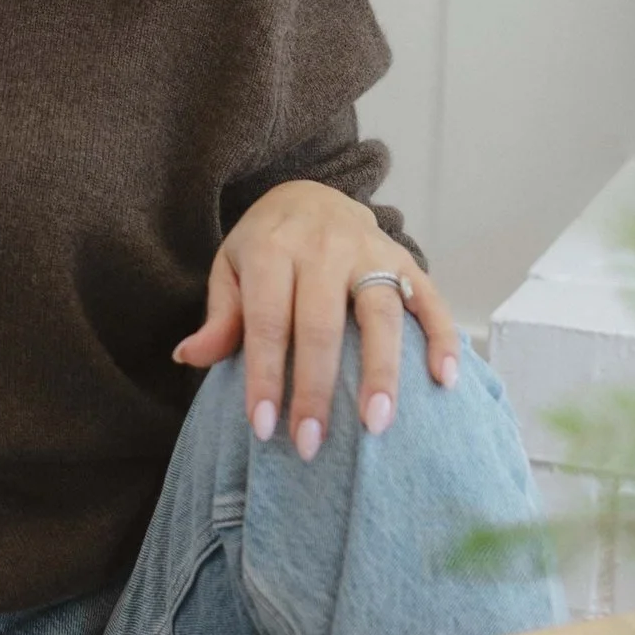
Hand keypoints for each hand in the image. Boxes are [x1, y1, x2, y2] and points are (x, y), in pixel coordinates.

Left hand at [171, 177, 459, 456]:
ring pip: (380, 315)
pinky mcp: (406, 260)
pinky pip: (430, 299)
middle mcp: (324, 248)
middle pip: (322, 326)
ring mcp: (370, 252)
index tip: (263, 428)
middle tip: (311, 444)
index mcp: (272, 250)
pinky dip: (442, 338)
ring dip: (381, 372)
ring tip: (376, 424)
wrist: (310, 190)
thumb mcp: (230, 267)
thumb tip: (189, 357)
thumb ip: (220, 315)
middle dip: (315, 390)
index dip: (264, 376)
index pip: (267, 321)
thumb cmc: (266, 244)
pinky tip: (445, 381)